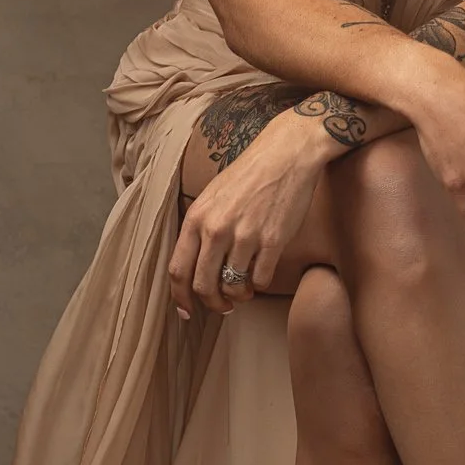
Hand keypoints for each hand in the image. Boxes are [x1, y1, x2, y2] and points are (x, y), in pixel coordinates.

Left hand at [168, 115, 327, 316]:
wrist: (286, 154)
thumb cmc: (249, 174)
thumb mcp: (212, 196)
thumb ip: (200, 228)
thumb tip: (195, 264)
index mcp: (197, 218)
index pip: (178, 269)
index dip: (180, 297)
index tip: (186, 311)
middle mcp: (217, 229)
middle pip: (203, 285)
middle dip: (212, 303)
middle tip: (222, 306)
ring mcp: (245, 236)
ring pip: (233, 286)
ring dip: (238, 296)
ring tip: (244, 292)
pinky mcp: (273, 240)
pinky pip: (260, 279)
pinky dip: (259, 284)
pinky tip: (261, 275)